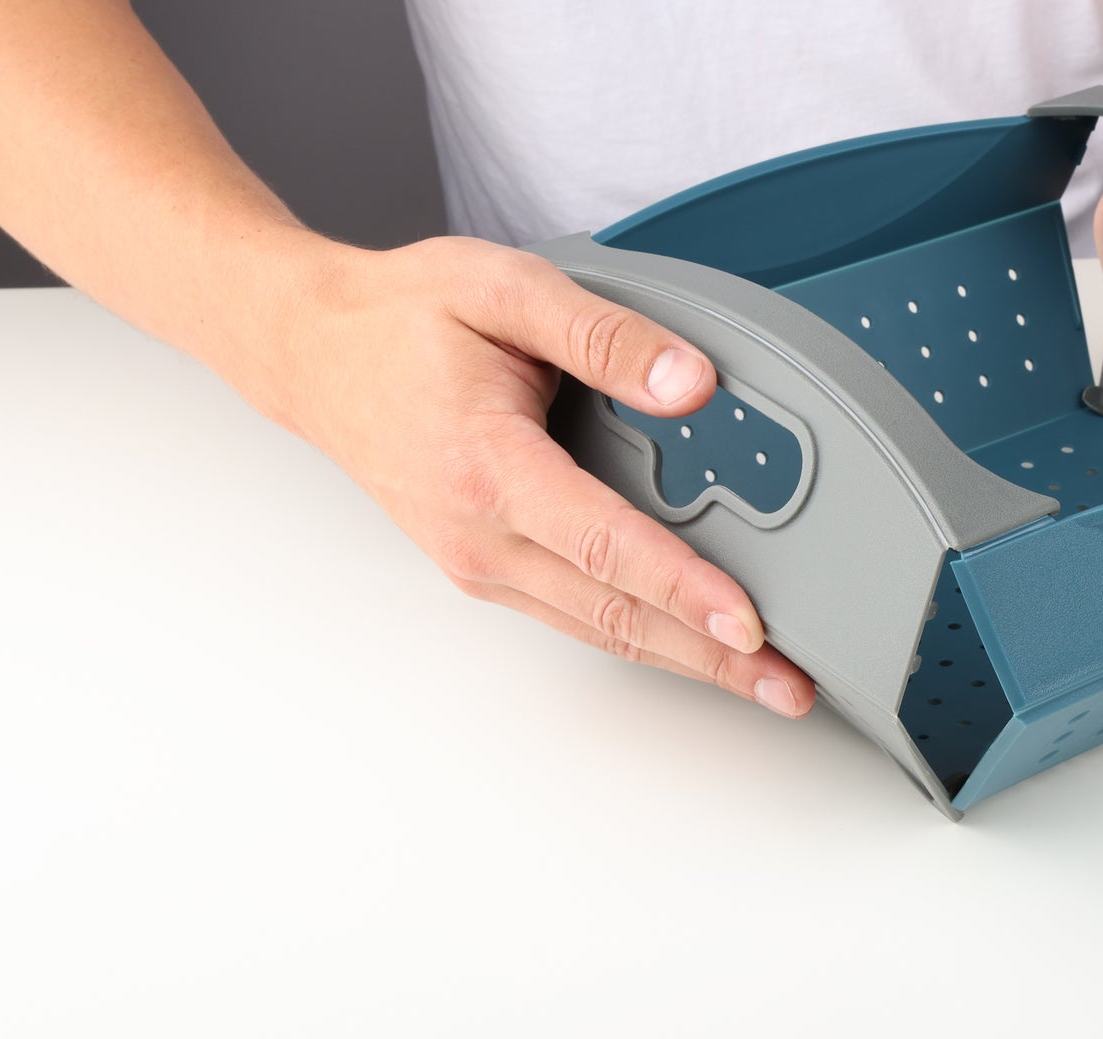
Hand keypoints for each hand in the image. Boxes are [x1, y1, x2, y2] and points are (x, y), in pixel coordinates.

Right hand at [252, 236, 816, 717]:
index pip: (605, 546)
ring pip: (600, 629)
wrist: (312, 353)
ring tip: (763, 681)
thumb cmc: (399, 320)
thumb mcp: (504, 288)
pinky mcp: (487, 567)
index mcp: (486, 467)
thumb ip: (605, 335)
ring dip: (687, 661)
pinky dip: (644, 635)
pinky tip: (694, 642)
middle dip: (712, 659)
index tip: (749, 623)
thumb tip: (690, 382)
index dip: (685, 591)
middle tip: (790, 686)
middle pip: (615, 615)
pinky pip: (578, 614)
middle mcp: (481, 533)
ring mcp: (481, 561)